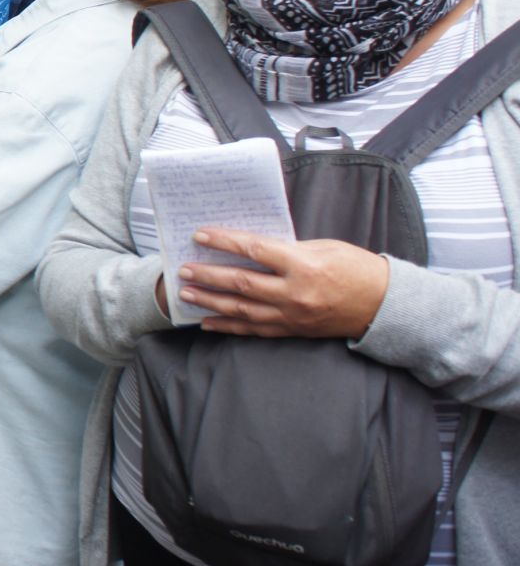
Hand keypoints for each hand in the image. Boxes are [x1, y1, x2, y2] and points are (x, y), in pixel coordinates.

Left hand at [174, 228, 390, 339]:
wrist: (383, 305)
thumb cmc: (355, 268)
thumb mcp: (323, 247)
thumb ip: (287, 248)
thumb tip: (252, 247)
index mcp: (302, 265)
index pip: (254, 250)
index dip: (224, 241)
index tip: (200, 235)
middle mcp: (294, 293)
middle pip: (241, 283)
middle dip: (208, 275)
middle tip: (183, 268)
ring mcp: (291, 315)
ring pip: (241, 309)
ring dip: (210, 301)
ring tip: (185, 293)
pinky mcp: (292, 330)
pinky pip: (253, 330)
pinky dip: (228, 326)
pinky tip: (207, 323)